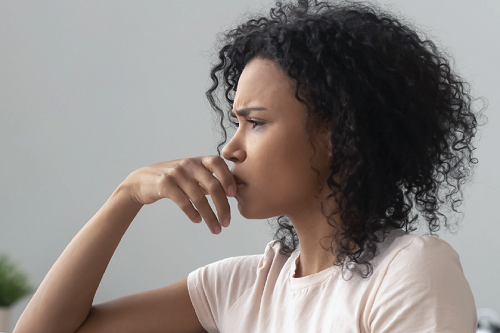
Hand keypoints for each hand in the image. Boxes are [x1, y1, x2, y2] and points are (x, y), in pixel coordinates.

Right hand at [120, 156, 236, 233]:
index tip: (234, 195)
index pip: (218, 163)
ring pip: (199, 197)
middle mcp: (189, 165)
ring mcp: (176, 174)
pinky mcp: (165, 185)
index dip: (228, 178)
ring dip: (209, 216)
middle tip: (227, 222)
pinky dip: (193, 213)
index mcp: (198, 160)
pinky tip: (198, 221)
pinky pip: (183, 202)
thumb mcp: (192, 174)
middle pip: (212, 186)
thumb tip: (236, 190)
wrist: (143, 180)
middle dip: (222, 206)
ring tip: (216, 229)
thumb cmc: (174, 179)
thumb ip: (210, 180)